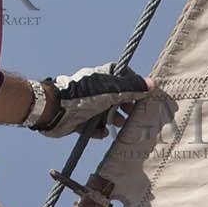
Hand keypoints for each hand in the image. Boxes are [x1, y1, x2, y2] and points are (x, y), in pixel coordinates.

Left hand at [30, 60, 153, 138]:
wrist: (55, 110)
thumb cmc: (83, 96)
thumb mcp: (111, 90)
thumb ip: (131, 88)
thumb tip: (152, 84)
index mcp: (100, 78)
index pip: (120, 74)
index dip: (132, 82)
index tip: (142, 92)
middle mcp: (94, 90)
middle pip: (115, 96)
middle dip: (125, 105)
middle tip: (133, 113)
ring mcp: (86, 105)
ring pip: (105, 113)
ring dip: (114, 119)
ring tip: (121, 124)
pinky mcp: (79, 121)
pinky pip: (93, 127)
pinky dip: (100, 130)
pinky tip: (103, 132)